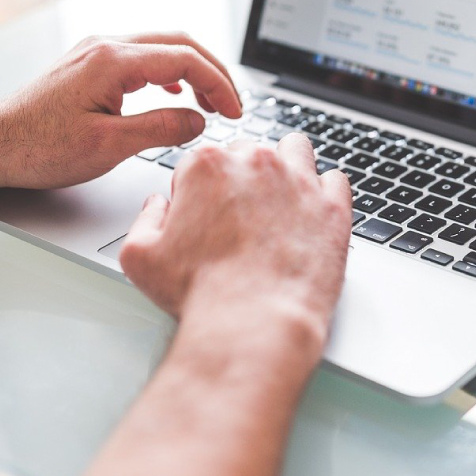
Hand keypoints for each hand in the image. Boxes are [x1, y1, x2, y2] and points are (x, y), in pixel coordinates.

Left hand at [0, 33, 242, 190]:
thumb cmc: (38, 148)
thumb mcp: (108, 147)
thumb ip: (160, 129)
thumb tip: (198, 120)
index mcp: (112, 61)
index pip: (185, 58)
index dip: (219, 84)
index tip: (235, 111)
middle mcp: (104, 46)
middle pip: (178, 43)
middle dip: (213, 73)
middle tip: (233, 104)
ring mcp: (95, 52)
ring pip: (161, 47)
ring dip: (192, 71)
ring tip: (210, 102)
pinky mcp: (89, 65)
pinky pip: (141, 57)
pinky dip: (168, 73)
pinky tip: (174, 92)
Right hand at [120, 134, 352, 353]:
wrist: (253, 324)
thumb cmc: (201, 294)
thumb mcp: (140, 257)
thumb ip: (145, 219)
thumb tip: (158, 205)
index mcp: (207, 166)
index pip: (201, 161)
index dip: (198, 191)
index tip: (202, 217)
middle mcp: (255, 163)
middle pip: (247, 154)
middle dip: (241, 179)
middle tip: (239, 219)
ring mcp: (299, 182)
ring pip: (294, 151)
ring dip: (286, 168)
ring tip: (278, 203)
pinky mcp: (333, 207)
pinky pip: (335, 180)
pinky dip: (325, 192)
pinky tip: (312, 214)